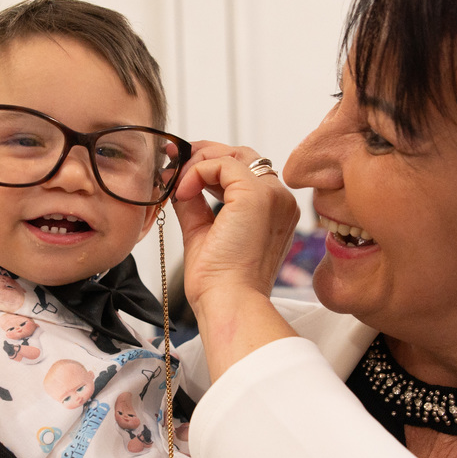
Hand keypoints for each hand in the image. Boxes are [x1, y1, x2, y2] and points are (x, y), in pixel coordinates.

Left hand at [171, 142, 299, 378]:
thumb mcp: (203, 232)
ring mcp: (273, 196)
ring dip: (200, 162)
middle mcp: (280, 200)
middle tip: (175, 164)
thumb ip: (196, 204)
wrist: (228, 302)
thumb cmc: (220, 282)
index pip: (246, 172)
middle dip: (206, 155)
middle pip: (244, 156)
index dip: (212, 166)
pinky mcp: (257, 195)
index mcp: (274, 212)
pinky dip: (197, 171)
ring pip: (235, 154)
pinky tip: (184, 192)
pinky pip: (223, 163)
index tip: (183, 172)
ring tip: (179, 184)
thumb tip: (179, 182)